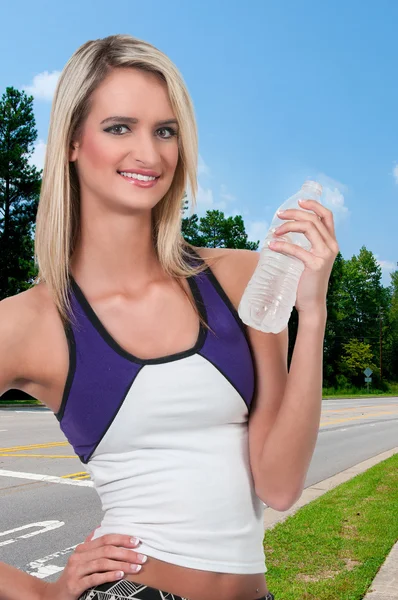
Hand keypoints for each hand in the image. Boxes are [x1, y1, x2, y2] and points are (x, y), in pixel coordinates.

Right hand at [42, 532, 146, 599]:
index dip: (122, 538)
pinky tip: (121, 576)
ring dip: (122, 565)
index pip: (105, 538)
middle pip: (106, 550)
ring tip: (136, 568)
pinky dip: (109, 576)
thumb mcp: (82, 560)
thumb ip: (92, 546)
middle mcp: (78, 557)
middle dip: (127, 553)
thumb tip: (102, 526)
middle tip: (142, 557)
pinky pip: (94, 578)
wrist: (54, 596)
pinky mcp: (74, 584)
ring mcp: (75, 570)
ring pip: (102, 563)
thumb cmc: (73, 578)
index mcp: (82, 549)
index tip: (137, 542)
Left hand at [269, 199, 338, 314]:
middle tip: (278, 216)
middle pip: (313, 219)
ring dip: (288, 226)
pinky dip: (282, 245)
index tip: (299, 201)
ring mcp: (325, 254)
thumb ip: (303, 245)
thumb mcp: (307, 258)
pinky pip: (296, 249)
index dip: (314, 205)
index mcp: (331, 242)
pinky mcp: (316, 264)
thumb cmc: (305, 281)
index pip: (327, 216)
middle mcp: (331, 246)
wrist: (311, 303)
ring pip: (307, 228)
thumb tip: (279, 233)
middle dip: (294, 214)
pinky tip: (272, 245)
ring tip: (274, 232)